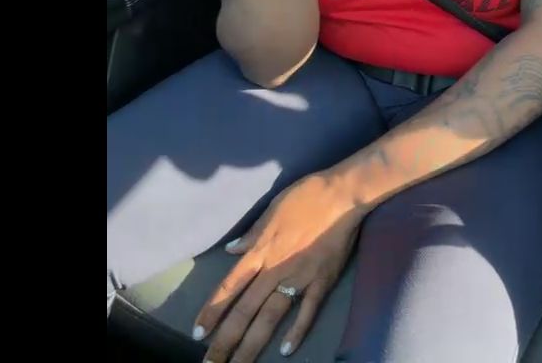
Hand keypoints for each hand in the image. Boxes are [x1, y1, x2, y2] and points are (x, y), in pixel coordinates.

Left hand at [194, 171, 363, 361]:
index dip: (212, 311)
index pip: (229, 286)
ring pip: (270, 318)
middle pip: (244, 311)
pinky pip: (307, 311)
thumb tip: (231, 249)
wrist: (343, 194)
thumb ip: (253, 233)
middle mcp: (275, 269)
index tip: (198, 332)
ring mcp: (299, 278)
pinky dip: (296, 332)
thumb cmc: (307, 194)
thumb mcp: (273, 207)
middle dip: (225, 340)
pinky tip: (285, 352)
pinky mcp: (322, 281)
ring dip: (252, 345)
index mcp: (261, 250)